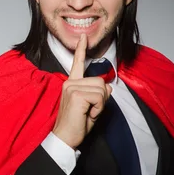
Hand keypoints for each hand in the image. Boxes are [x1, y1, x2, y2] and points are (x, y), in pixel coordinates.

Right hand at [52, 33, 112, 148]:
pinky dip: (99, 108)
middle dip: (102, 98)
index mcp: (71, 84)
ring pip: (102, 88)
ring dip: (100, 104)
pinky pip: (100, 97)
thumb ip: (98, 95)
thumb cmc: (77, 124)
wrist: (65, 137)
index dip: (81, 50)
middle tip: (90, 110)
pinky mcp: (76, 94)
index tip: (84, 37)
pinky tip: (88, 114)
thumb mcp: (91, 107)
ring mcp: (72, 87)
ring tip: (88, 113)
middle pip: (101, 81)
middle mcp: (70, 82)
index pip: (78, 63)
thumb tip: (108, 87)